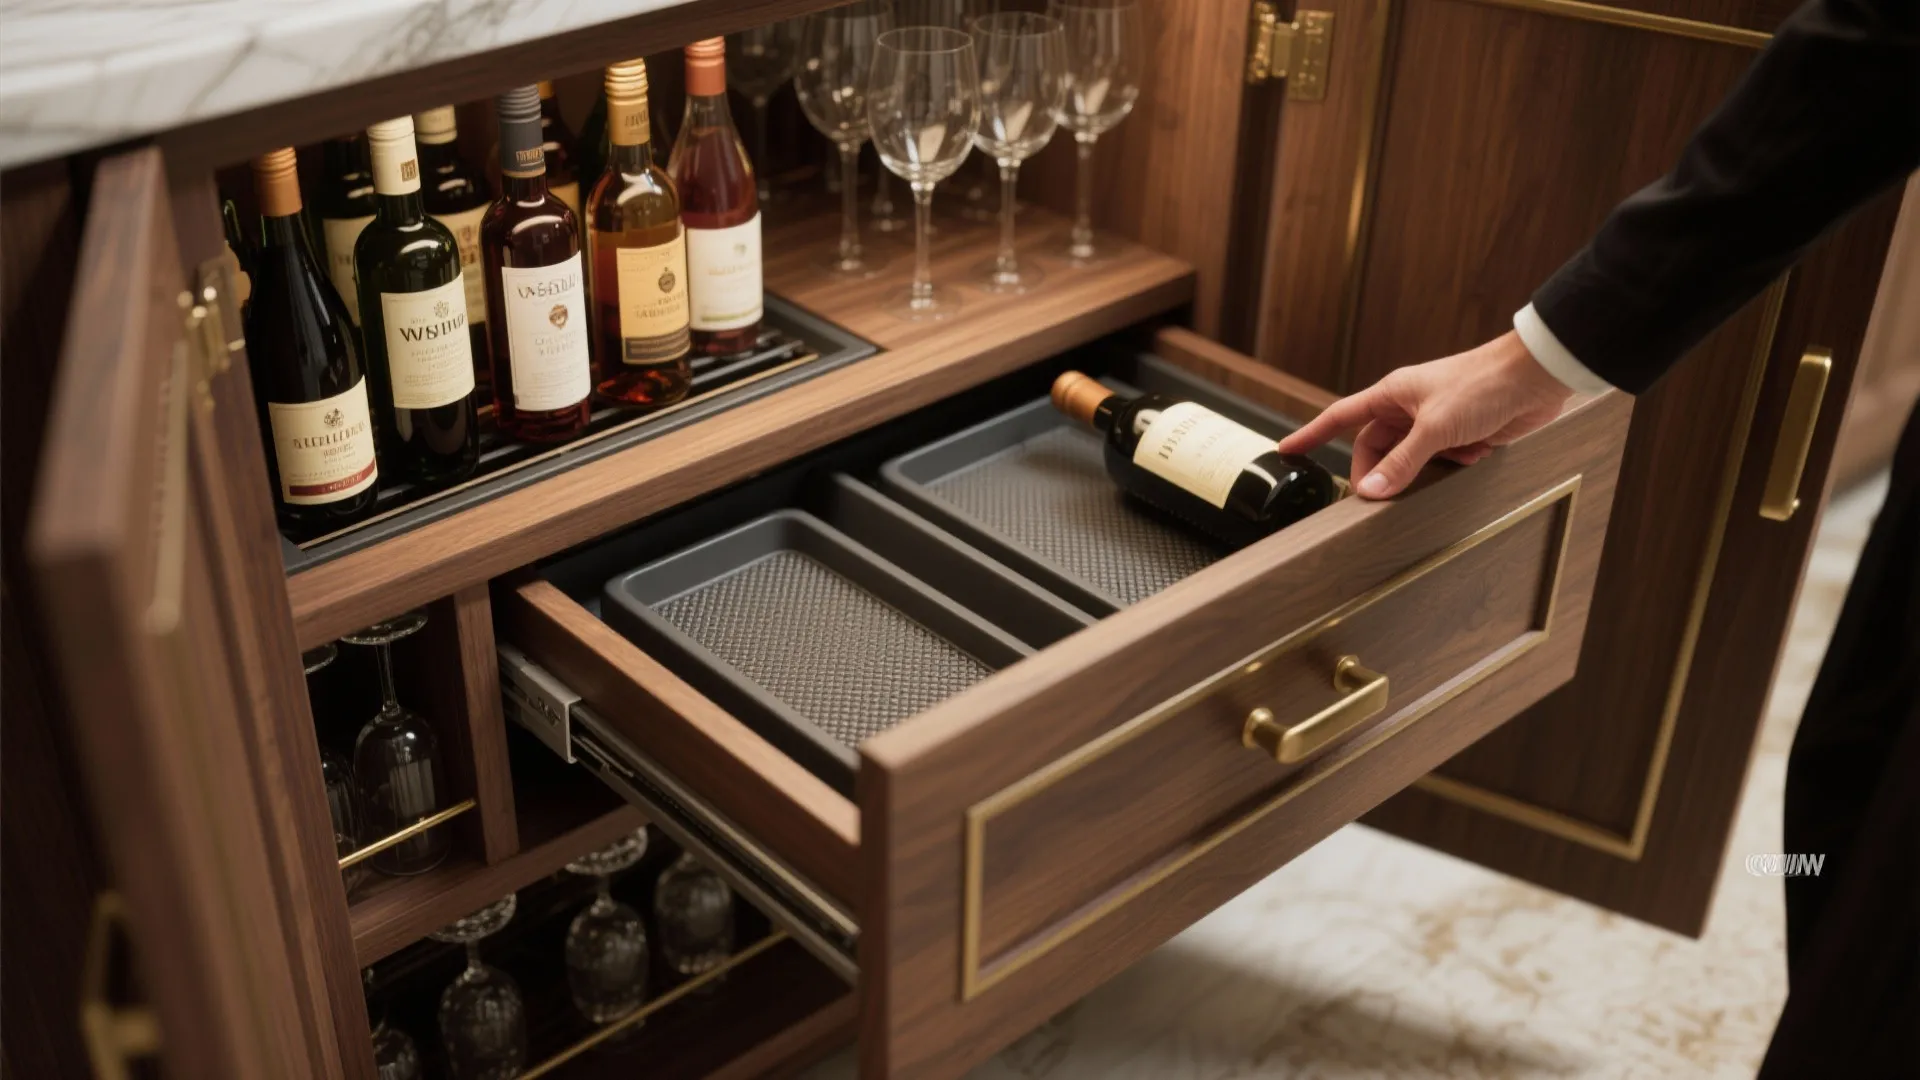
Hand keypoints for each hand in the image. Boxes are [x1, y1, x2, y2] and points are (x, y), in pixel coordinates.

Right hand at [1276, 331, 1574, 498]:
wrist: (1536, 377)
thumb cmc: (1482, 385)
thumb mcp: (1435, 428)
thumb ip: (1401, 463)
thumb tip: (1370, 492)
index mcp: (1392, 394)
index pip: (1340, 417)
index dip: (1312, 434)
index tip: (1288, 451)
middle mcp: (1409, 407)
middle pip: (1376, 448)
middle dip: (1380, 472)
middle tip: (1377, 499)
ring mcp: (1435, 421)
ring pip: (1410, 459)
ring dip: (1423, 469)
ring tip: (1441, 468)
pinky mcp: (1462, 433)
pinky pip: (1442, 461)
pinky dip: (1454, 465)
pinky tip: (1474, 455)